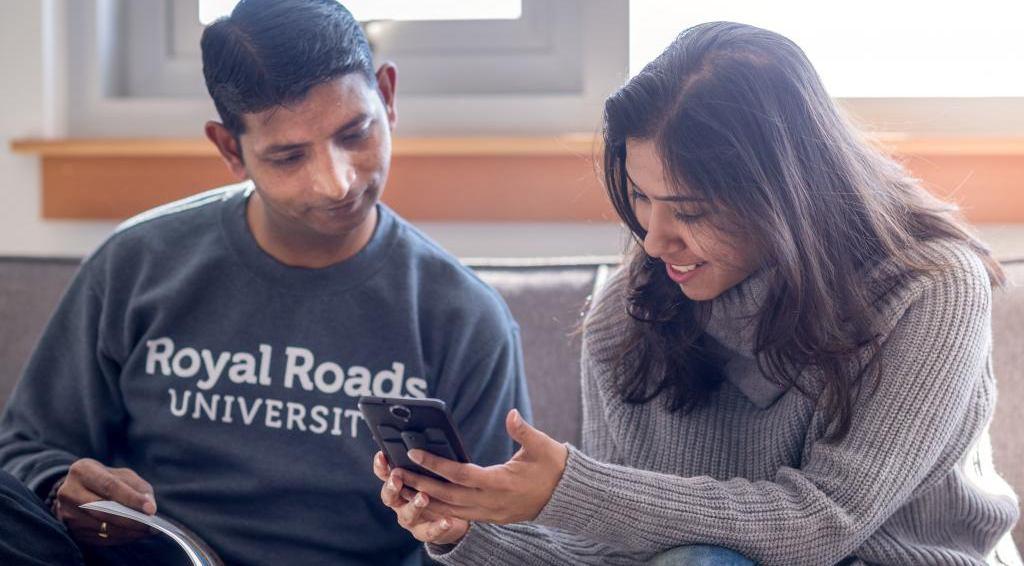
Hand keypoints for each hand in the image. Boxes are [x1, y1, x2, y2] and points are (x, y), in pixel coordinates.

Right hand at [54, 458, 156, 545]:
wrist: (74, 489)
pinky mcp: (70, 529)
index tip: (151, 509)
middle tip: (151, 525)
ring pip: (100, 526)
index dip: (131, 499)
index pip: (110, 486)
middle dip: (131, 519)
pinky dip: (118, 538)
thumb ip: (138, 487)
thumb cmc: (105, 479)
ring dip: (127, 531)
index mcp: (83, 471)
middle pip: (103, 509)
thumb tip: (150, 506)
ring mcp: (67, 512)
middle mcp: (69, 491)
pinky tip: (133, 535)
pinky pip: (97, 537)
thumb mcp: (121, 474)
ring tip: (146, 531)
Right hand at [373, 451, 468, 544]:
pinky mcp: (425, 533)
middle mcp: (400, 503)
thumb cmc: (439, 488)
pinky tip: (447, 520)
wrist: (451, 518)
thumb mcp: (431, 473)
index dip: (381, 466)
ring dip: (414, 505)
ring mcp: (411, 520)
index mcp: (399, 485)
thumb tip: (428, 439)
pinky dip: (438, 526)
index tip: (382, 455)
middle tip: (397, 478)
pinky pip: (430, 531)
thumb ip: (425, 462)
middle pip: (389, 496)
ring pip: (407, 514)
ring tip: (423, 497)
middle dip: (392, 486)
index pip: (384, 474)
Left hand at [402, 409, 567, 523]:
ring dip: (424, 500)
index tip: (414, 452)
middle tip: (394, 472)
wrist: (567, 496)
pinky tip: (424, 501)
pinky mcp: (491, 517)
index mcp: (501, 483)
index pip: (460, 474)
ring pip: (450, 510)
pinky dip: (439, 509)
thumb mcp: (542, 445)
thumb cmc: (554, 466)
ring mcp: (490, 513)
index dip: (436, 463)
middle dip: (419, 484)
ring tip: (401, 488)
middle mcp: (492, 502)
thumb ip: (523, 431)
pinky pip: (459, 516)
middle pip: (447, 496)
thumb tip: (511, 414)